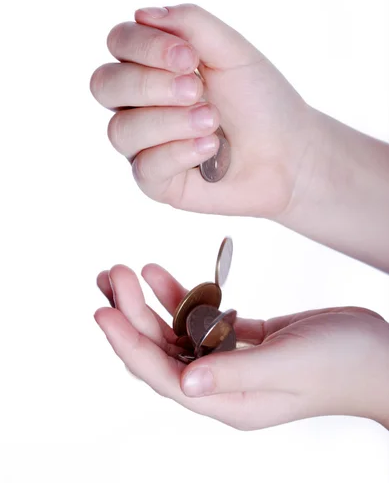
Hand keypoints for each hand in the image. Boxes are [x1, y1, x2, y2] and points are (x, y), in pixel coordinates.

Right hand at [90, 3, 314, 217]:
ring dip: (169, 121)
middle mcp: (140, 103)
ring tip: (211, 120)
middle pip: (103, 84)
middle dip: (149, 84)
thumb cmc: (261, 101)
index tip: (190, 57)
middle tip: (197, 89)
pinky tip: (210, 148)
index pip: (119, 42)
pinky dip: (179, 152)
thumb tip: (142, 13)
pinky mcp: (156, 180)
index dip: (145, 46)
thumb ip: (192, 25)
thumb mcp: (233, 52)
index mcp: (153, 65)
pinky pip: (145, 167)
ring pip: (120, 129)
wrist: (290, 153)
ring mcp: (145, 143)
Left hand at [95, 264, 388, 430]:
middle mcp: (223, 384)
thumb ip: (234, 372)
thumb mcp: (289, 365)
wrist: (379, 354)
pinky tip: (161, 274)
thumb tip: (183, 382)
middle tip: (111, 275)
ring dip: (148, 304)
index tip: (103, 311)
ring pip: (175, 333)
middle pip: (161, 352)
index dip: (128, 344)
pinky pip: (201, 318)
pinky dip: (181, 296)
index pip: (163, 375)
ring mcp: (233, 360)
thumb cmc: (343, 364)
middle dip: (132, 315)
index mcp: (229, 401)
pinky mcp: (244, 338)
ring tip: (124, 271)